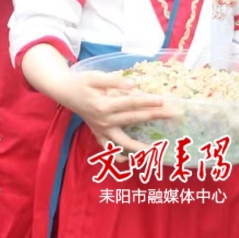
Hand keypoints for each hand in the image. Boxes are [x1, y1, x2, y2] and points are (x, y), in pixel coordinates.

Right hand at [56, 70, 172, 152]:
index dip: (147, 101)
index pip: (130, 103)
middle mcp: (104, 120)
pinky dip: (117, 156)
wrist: (64, 92)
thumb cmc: (81, 82)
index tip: (163, 101)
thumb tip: (133, 85)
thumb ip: (113, 81)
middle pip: (133, 119)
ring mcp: (101, 130)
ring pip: (123, 142)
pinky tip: (128, 160)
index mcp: (103, 105)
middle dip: (155, 116)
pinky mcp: (98, 133)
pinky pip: (108, 149)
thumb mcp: (94, 77)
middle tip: (173, 114)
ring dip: (140, 148)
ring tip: (155, 151)